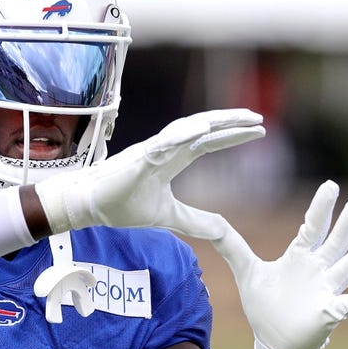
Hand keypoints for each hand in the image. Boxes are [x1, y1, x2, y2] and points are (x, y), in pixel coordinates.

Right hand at [34, 109, 264, 238]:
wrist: (88, 207)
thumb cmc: (121, 205)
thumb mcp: (168, 217)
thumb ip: (194, 220)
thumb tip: (222, 230)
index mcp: (172, 159)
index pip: (208, 143)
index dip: (231, 136)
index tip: (259, 131)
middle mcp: (165, 149)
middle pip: (203, 129)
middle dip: (230, 122)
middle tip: (258, 118)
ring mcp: (151, 150)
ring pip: (186, 128)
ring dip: (212, 121)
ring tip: (237, 118)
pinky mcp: (138, 158)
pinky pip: (163, 143)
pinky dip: (183, 135)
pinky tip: (203, 130)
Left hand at [212, 181, 347, 348]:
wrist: (273, 341)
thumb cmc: (265, 305)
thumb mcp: (246, 271)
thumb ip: (230, 245)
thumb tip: (208, 222)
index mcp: (300, 257)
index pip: (313, 226)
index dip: (321, 207)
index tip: (331, 184)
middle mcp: (318, 269)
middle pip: (335, 242)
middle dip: (346, 224)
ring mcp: (327, 291)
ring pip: (347, 269)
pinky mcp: (329, 313)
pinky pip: (347, 304)